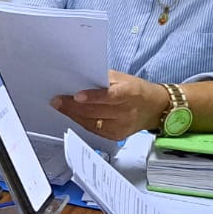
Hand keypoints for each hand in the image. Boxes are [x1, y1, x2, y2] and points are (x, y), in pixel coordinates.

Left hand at [52, 72, 166, 139]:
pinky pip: (94, 130)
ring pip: (92, 123)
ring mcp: (122, 127)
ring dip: (73, 115)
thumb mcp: (124, 78)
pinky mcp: (116, 136)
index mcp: (130, 93)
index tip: (76, 96)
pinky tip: (72, 114)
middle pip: (96, 112)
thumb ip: (103, 78)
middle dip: (73, 106)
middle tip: (57, 100)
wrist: (155, 108)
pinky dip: (82, 121)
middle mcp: (127, 112)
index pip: (110, 96)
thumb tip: (80, 78)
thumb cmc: (136, 89)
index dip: (92, 97)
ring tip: (60, 106)